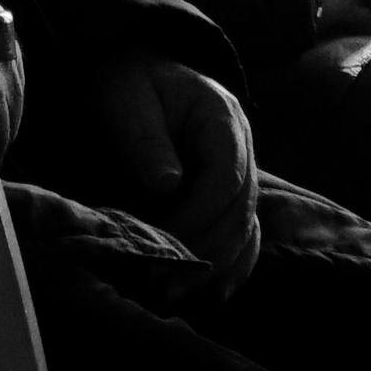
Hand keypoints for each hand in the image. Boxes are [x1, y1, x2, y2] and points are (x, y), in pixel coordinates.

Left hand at [81, 61, 262, 294]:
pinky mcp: (227, 195)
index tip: (162, 240)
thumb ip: (145, 139)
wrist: (135, 77)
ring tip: (174, 292)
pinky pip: (242, 233)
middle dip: (204, 249)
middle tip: (161, 281)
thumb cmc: (128, 83)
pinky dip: (232, 264)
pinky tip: (214, 294)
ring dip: (215, 264)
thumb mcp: (127, 98)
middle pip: (239, 209)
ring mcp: (240, 171)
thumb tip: (167, 186)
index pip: (226, 177)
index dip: (198, 215)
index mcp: (223, 116)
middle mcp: (241, 146)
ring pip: (244, 227)